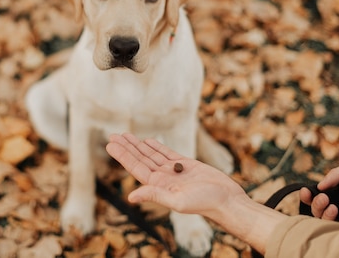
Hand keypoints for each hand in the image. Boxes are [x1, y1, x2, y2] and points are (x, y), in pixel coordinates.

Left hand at [105, 133, 245, 215]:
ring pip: (152, 155)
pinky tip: (147, 140)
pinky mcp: (187, 165)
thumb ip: (155, 196)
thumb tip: (131, 197)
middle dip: (126, 147)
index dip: (123, 155)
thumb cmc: (205, 203)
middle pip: (140, 159)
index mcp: (159, 186)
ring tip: (125, 135)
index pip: (136, 168)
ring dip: (138, 145)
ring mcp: (174, 172)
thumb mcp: (178, 200)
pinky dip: (157, 146)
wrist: (227, 200)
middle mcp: (164, 178)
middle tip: (112, 135)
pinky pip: (167, 153)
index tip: (110, 144)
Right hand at [300, 161, 338, 221]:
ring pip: (322, 219)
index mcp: (335, 192)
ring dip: (322, 212)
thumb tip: (319, 186)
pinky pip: (335, 228)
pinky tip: (336, 212)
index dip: (307, 195)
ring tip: (333, 207)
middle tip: (323, 198)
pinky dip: (331, 221)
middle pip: (315, 208)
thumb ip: (335, 174)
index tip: (306, 191)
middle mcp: (337, 204)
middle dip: (315, 203)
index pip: (315, 196)